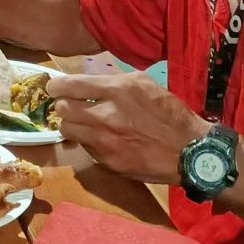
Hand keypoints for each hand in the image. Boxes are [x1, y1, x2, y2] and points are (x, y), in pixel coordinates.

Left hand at [45, 72, 208, 184]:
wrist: (189, 150)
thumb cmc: (168, 112)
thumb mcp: (143, 83)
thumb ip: (112, 81)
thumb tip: (85, 82)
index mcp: (116, 90)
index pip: (68, 86)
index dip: (55, 86)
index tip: (54, 87)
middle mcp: (106, 115)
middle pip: (61, 109)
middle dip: (63, 105)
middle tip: (71, 105)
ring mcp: (105, 141)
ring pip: (67, 130)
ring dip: (72, 124)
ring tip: (84, 122)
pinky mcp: (107, 162)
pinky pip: (84, 148)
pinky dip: (88, 142)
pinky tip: (103, 139)